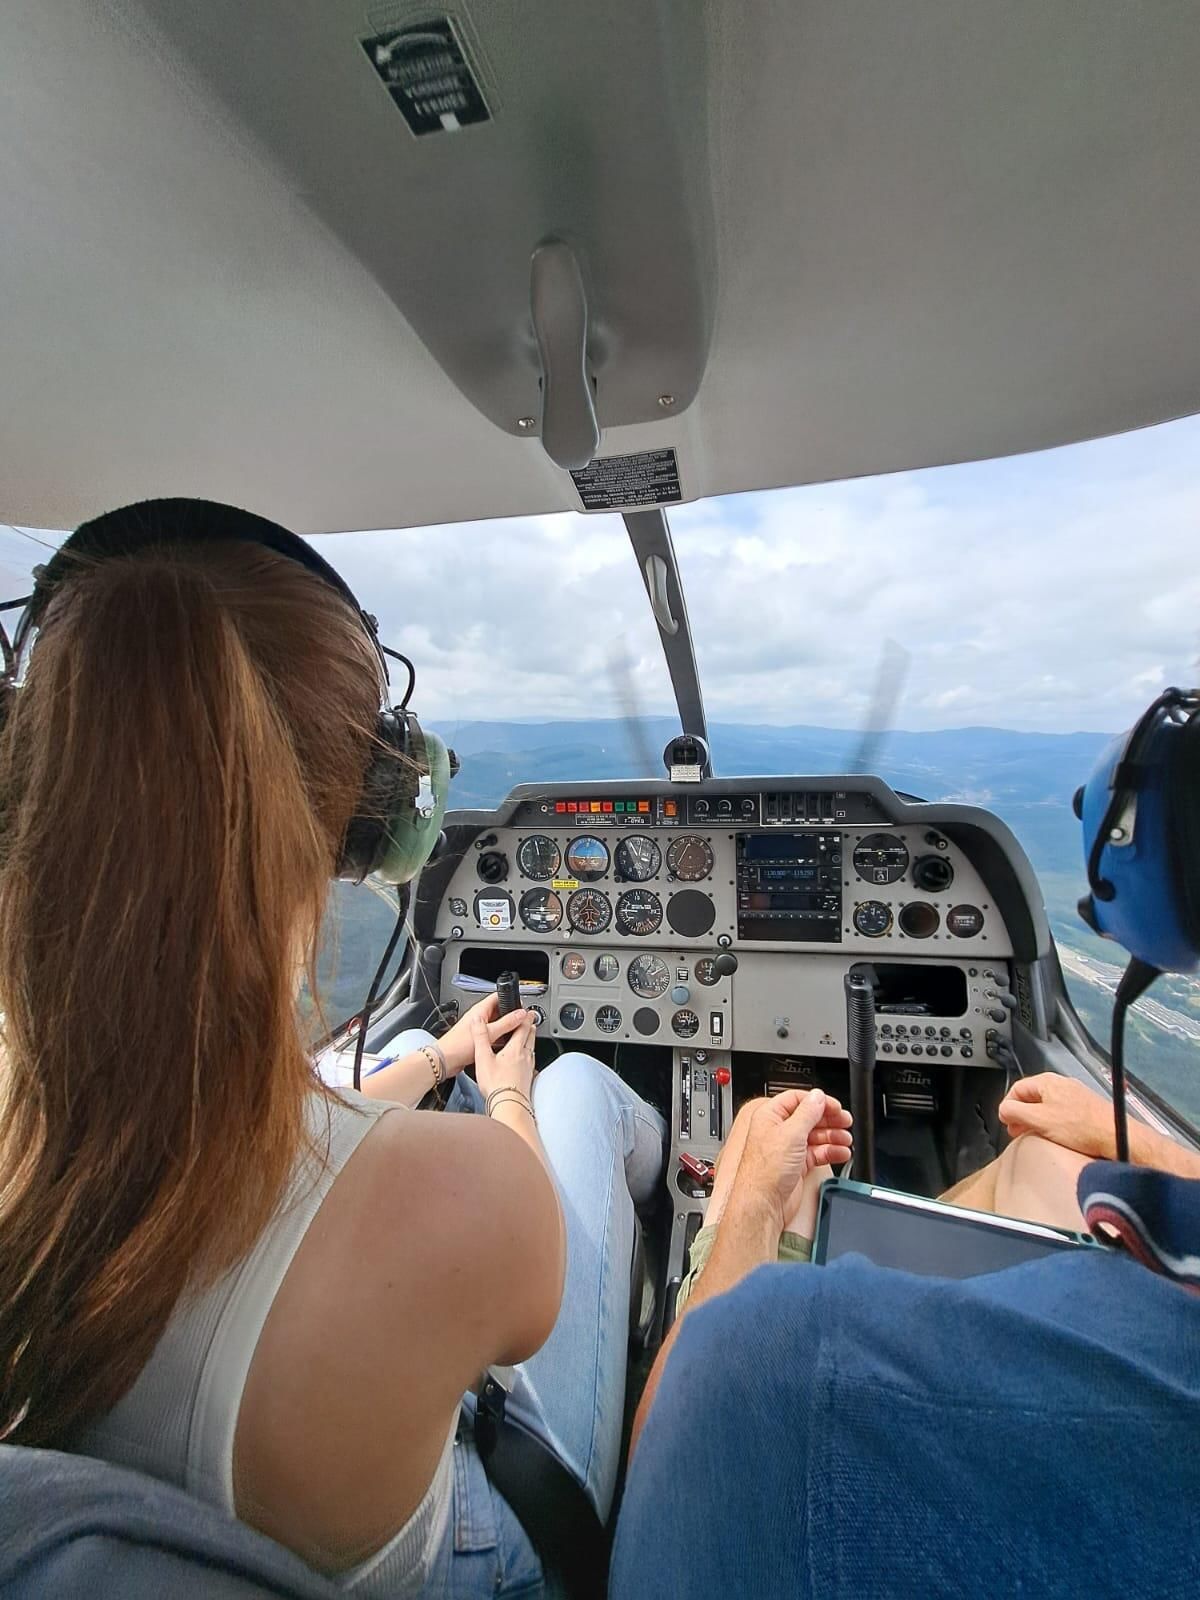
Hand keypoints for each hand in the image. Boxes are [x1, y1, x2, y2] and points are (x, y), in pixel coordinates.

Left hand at [438, 993, 530, 1074]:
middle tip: (522, 1022)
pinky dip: (499, 1038)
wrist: (446, 1061)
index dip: (510, 999)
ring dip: (505, 1028)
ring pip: (496, 1025)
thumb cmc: (458, 1045)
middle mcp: (478, 1018)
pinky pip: (492, 1036)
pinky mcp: (477, 1039)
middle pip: (499, 1011)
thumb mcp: (489, 1033)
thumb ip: (506, 1023)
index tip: (521, 1006)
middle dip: (510, 1016)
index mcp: (479, 1010)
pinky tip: (505, 1045)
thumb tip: (521, 1014)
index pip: (497, 997)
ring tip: (515, 1033)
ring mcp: (477, 1029)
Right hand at [472, 1007, 537, 1100]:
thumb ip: (481, 1037)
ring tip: (526, 1037)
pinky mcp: (528, 1078)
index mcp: (516, 1048)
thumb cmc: (497, 1084)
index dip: (524, 1017)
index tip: (527, 1011)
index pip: (523, 1027)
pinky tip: (523, 1061)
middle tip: (529, 1020)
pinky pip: (530, 1062)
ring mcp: (528, 1068)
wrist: (509, 1105)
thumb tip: (477, 1021)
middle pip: (531, 1037)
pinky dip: (528, 1055)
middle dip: (529, 1027)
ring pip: (532, 1049)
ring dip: (530, 1040)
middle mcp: (525, 1056)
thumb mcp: (483, 1058)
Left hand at [727, 1090, 852, 1226]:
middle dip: (829, 1119)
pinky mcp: (797, 1165)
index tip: (835, 1106)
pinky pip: (817, 1153)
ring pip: (815, 1136)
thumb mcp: (791, 1133)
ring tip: (846, 1139)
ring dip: (833, 1136)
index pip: (797, 1099)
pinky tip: (841, 1152)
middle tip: (846, 1121)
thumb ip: (807, 1113)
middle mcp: (779, 1130)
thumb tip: (818, 1096)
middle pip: (809, 1117)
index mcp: (771, 1116)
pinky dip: (830, 1152)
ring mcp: (788, 1149)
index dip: (818, 1101)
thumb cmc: (766, 1170)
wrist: (764, 1202)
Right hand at [998, 1073, 1115, 1159]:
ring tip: (1034, 1135)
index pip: (1017, 1089)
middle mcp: (1061, 1085)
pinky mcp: (1085, 1108)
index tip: (1006, 1122)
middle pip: (1031, 1097)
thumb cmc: (1082, 1128)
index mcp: (1047, 1082)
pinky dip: (1052, 1123)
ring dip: (1036, 1120)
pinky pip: (1061, 1113)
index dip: (1008, 1107)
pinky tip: (1054, 1136)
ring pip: (1046, 1106)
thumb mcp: (1040, 1120)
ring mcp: (1075, 1096)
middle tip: (1017, 1131)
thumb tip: (1003, 1110)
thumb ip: (1016, 1112)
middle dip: (1021, 1115)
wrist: (1116, 1137)